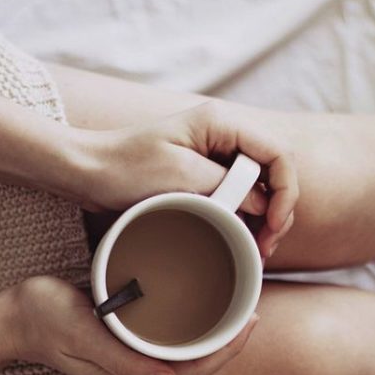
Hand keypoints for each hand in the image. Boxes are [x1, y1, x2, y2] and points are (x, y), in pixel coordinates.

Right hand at [7, 276, 258, 374]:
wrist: (17, 316)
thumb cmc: (46, 320)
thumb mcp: (82, 336)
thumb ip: (122, 362)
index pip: (194, 373)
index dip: (227, 352)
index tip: (248, 321)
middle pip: (198, 367)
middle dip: (229, 343)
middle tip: (252, 308)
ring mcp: (133, 365)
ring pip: (188, 357)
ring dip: (216, 337)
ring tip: (238, 307)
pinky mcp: (128, 348)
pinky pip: (173, 345)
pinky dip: (196, 330)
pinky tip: (207, 311)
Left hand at [68, 101, 298, 257]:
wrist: (89, 173)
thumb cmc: (126, 167)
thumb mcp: (180, 176)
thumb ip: (228, 188)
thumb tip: (262, 205)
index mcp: (222, 124)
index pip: (277, 154)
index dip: (285, 192)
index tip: (273, 224)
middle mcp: (223, 137)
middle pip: (273, 174)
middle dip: (277, 211)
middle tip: (266, 247)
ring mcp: (214, 158)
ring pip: (258, 189)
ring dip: (263, 220)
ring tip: (257, 251)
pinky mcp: (204, 178)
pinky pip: (236, 198)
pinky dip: (243, 220)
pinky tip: (241, 242)